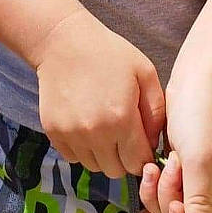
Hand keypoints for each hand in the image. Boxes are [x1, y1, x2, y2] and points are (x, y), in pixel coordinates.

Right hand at [32, 9, 165, 179]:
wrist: (63, 42)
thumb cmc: (109, 54)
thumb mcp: (144, 73)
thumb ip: (157, 111)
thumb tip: (154, 144)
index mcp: (122, 119)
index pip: (138, 163)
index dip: (144, 156)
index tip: (141, 143)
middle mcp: (96, 133)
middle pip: (116, 170)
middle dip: (124, 158)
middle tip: (123, 134)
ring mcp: (72, 134)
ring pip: (94, 167)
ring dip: (103, 155)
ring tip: (104, 127)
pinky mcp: (54, 133)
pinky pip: (74, 158)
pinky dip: (82, 149)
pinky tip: (86, 125)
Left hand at [136, 78, 211, 212]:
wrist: (196, 79)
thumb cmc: (203, 119)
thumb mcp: (202, 162)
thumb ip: (199, 203)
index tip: (174, 199)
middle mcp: (208, 191)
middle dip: (166, 199)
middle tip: (167, 167)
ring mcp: (190, 178)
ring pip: (165, 205)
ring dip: (155, 190)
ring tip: (155, 162)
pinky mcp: (174, 165)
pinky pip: (159, 190)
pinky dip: (149, 188)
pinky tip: (141, 182)